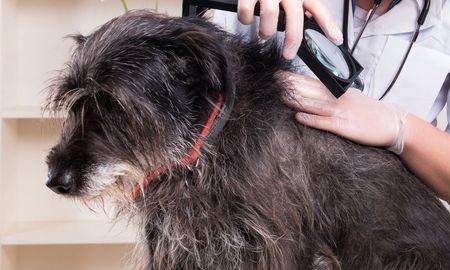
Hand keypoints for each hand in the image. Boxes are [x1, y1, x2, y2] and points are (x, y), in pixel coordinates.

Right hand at [237, 0, 342, 58]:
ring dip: (266, 31)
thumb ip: (301, 10)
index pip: (318, 8)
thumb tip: (314, 31)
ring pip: (269, 16)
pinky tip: (248, 19)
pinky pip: (247, 12)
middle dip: (292, 39)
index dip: (328, 24)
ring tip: (265, 33)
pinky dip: (246, 20)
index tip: (336, 40)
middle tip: (288, 54)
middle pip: (294, 16)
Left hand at [282, 73, 408, 153]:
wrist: (392, 123)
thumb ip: (332, 95)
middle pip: (309, 90)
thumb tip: (311, 94)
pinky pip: (324, 122)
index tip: (278, 74)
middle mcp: (337, 98)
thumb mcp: (351, 98)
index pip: (311, 82)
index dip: (294, 78)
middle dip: (290, 85)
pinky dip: (311, 119)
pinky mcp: (345, 126)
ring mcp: (341, 111)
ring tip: (279, 96)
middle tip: (272, 81)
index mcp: (337, 91)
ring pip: (314, 104)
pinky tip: (298, 117)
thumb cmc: (369, 112)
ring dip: (296, 100)